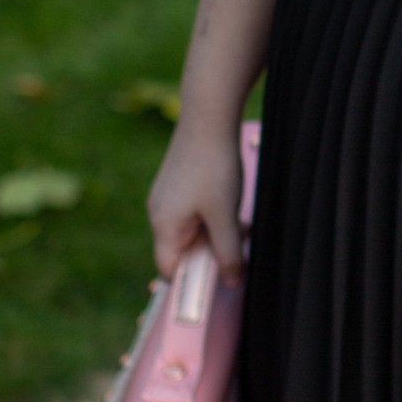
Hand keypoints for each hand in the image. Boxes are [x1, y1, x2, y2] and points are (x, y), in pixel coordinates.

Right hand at [148, 122, 245, 282]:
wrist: (208, 116)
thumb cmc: (214, 167)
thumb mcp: (225, 216)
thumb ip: (228, 253)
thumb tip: (231, 282)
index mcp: (163, 225)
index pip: (169, 271)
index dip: (191, 283)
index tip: (217, 285)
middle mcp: (159, 213)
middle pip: (182, 251)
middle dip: (210, 255)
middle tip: (237, 250)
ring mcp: (167, 197)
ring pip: (192, 231)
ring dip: (217, 235)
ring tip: (242, 227)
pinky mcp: (179, 184)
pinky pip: (195, 214)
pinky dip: (214, 218)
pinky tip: (236, 209)